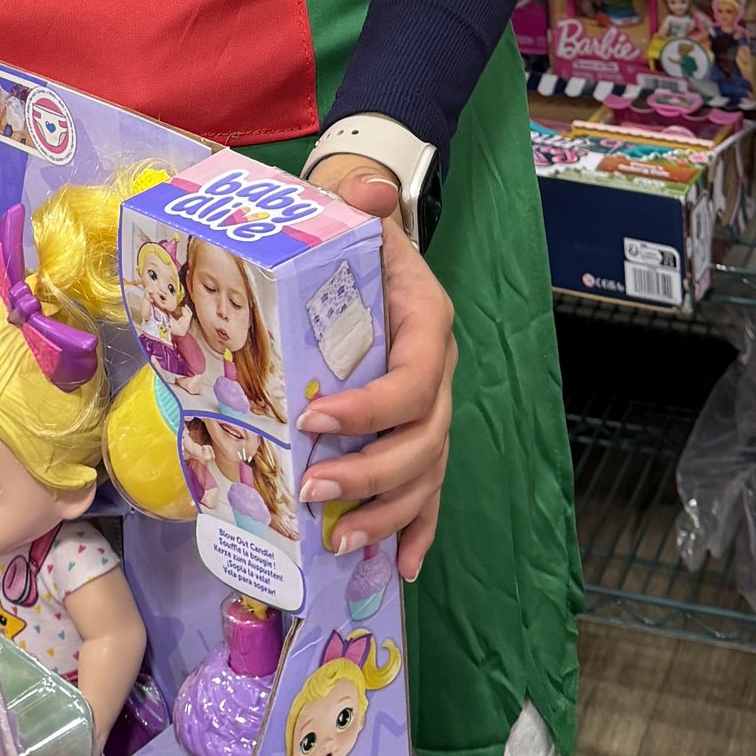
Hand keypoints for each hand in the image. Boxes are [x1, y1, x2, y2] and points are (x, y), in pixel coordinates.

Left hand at [298, 161, 455, 580]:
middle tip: (315, 492)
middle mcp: (439, 372)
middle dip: (372, 474)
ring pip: (427, 473)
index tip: (316, 423)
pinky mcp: (418, 433)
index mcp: (429, 322)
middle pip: (425, 439)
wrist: (371, 249)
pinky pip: (428, 490)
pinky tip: (402, 567)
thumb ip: (361, 201)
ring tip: (342, 540)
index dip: (374, 409)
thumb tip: (369, 188)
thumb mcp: (357, 212)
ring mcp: (434, 408)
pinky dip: (417, 530)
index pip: (415, 378)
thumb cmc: (356, 238)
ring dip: (389, 513)